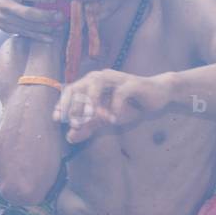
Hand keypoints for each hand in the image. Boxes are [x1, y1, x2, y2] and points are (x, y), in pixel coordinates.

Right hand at [0, 0, 64, 40]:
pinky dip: (37, 37)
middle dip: (46, 16)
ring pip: (27, 26)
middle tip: (60, 15)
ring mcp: (4, 18)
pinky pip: (23, 33)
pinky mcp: (5, 27)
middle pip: (28, 13)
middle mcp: (5, 5)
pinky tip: (50, 38)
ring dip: (45, 29)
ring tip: (59, 27)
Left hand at [53, 71, 173, 142]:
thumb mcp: (106, 118)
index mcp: (92, 83)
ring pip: (96, 84)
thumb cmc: (130, 104)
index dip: (62, 104)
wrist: (158, 96)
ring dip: (91, 102)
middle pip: (79, 85)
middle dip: (73, 105)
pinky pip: (120, 93)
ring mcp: (116, 78)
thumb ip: (88, 126)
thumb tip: (69, 137)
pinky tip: (114, 120)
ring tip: (91, 118)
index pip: (70, 90)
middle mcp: (101, 77)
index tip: (57, 119)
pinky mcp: (132, 83)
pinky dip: (115, 107)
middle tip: (74, 123)